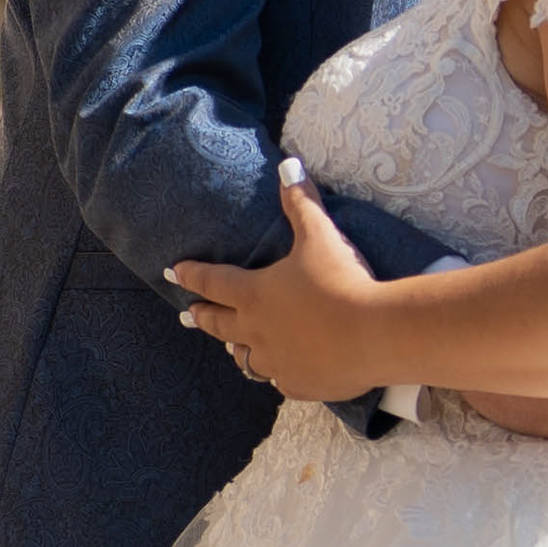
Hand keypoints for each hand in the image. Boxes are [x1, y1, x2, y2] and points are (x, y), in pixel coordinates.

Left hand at [170, 177, 394, 402]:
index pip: (212, 282)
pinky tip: (282, 372)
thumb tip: (289, 163)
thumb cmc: (342, 281)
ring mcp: (276, 361)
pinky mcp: (300, 383)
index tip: (173, 272)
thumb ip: (301, 202)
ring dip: (237, 348)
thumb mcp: (320, 236)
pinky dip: (279, 372)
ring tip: (233, 346)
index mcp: (254, 294)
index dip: (191, 275)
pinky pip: (281, 380)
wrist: (375, 334)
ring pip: (245, 358)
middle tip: (187, 316)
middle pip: (219, 324)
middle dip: (202, 317)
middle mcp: (257, 331)